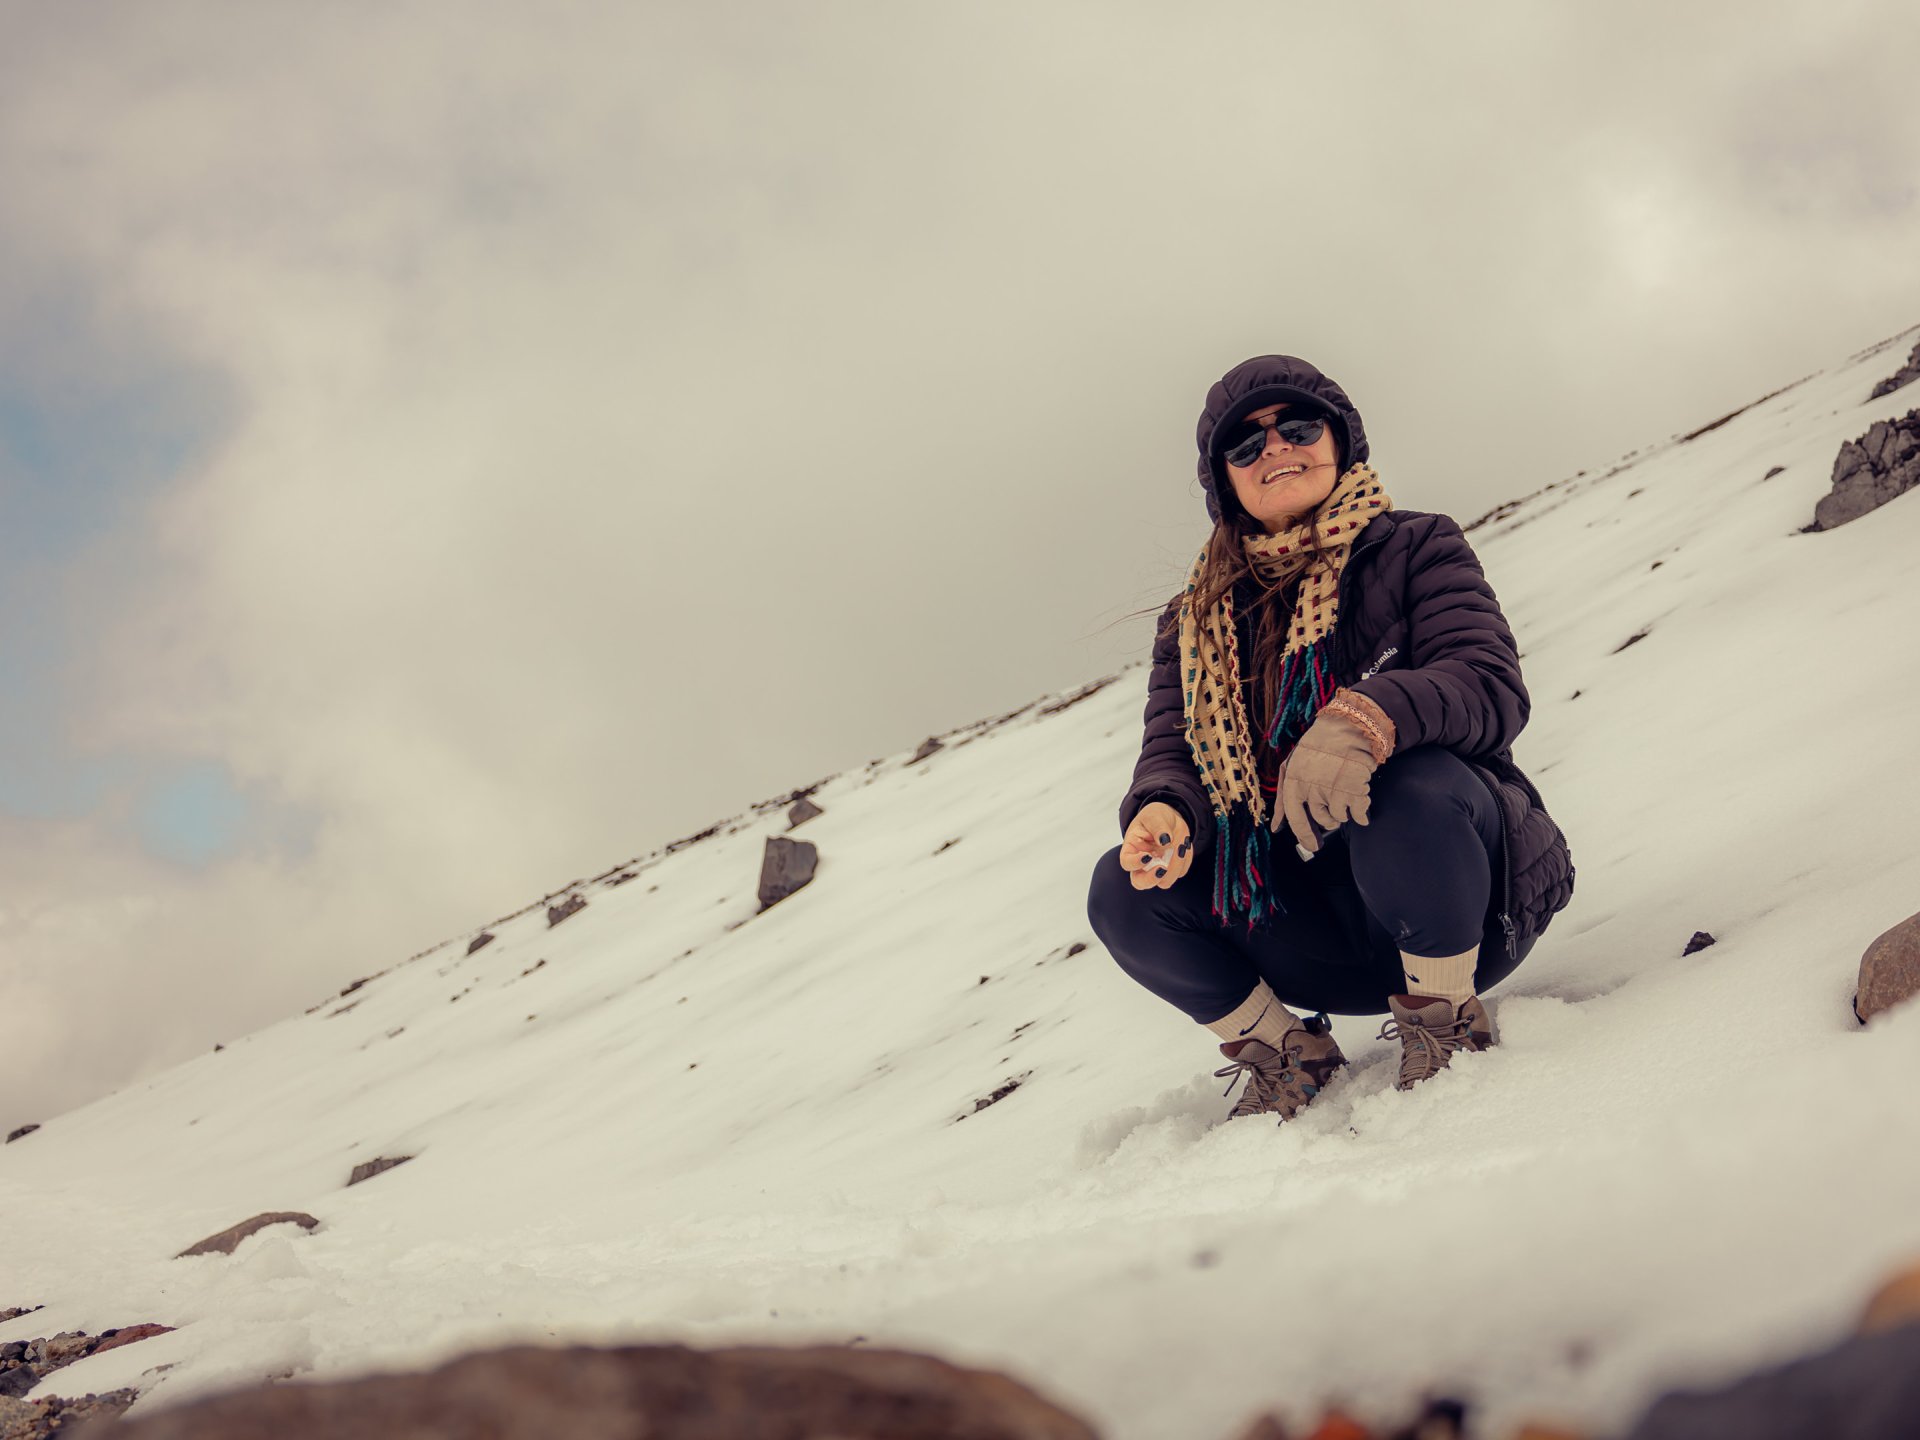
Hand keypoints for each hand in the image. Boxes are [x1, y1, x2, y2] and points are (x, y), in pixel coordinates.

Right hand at [1120, 801, 1193, 889]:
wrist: (1171, 820)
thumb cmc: (1155, 817)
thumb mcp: (1154, 815)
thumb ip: (1158, 827)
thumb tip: (1164, 840)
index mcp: (1131, 849)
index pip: (1126, 863)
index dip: (1134, 863)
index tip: (1147, 856)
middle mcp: (1142, 864)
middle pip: (1140, 883)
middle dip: (1151, 879)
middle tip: (1162, 868)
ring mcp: (1157, 869)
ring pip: (1164, 881)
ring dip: (1175, 866)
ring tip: (1181, 846)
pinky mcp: (1172, 870)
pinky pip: (1181, 871)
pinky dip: (1185, 859)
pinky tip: (1183, 845)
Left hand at [1275, 708, 1380, 854]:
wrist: (1349, 727)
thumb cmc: (1319, 748)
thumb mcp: (1292, 767)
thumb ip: (1283, 797)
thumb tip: (1277, 827)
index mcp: (1294, 781)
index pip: (1295, 816)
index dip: (1304, 834)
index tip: (1313, 845)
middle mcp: (1312, 786)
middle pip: (1320, 819)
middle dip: (1328, 820)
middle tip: (1334, 809)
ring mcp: (1333, 789)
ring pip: (1339, 817)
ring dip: (1344, 811)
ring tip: (1345, 792)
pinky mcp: (1355, 789)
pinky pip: (1358, 814)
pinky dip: (1361, 813)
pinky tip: (1361, 802)